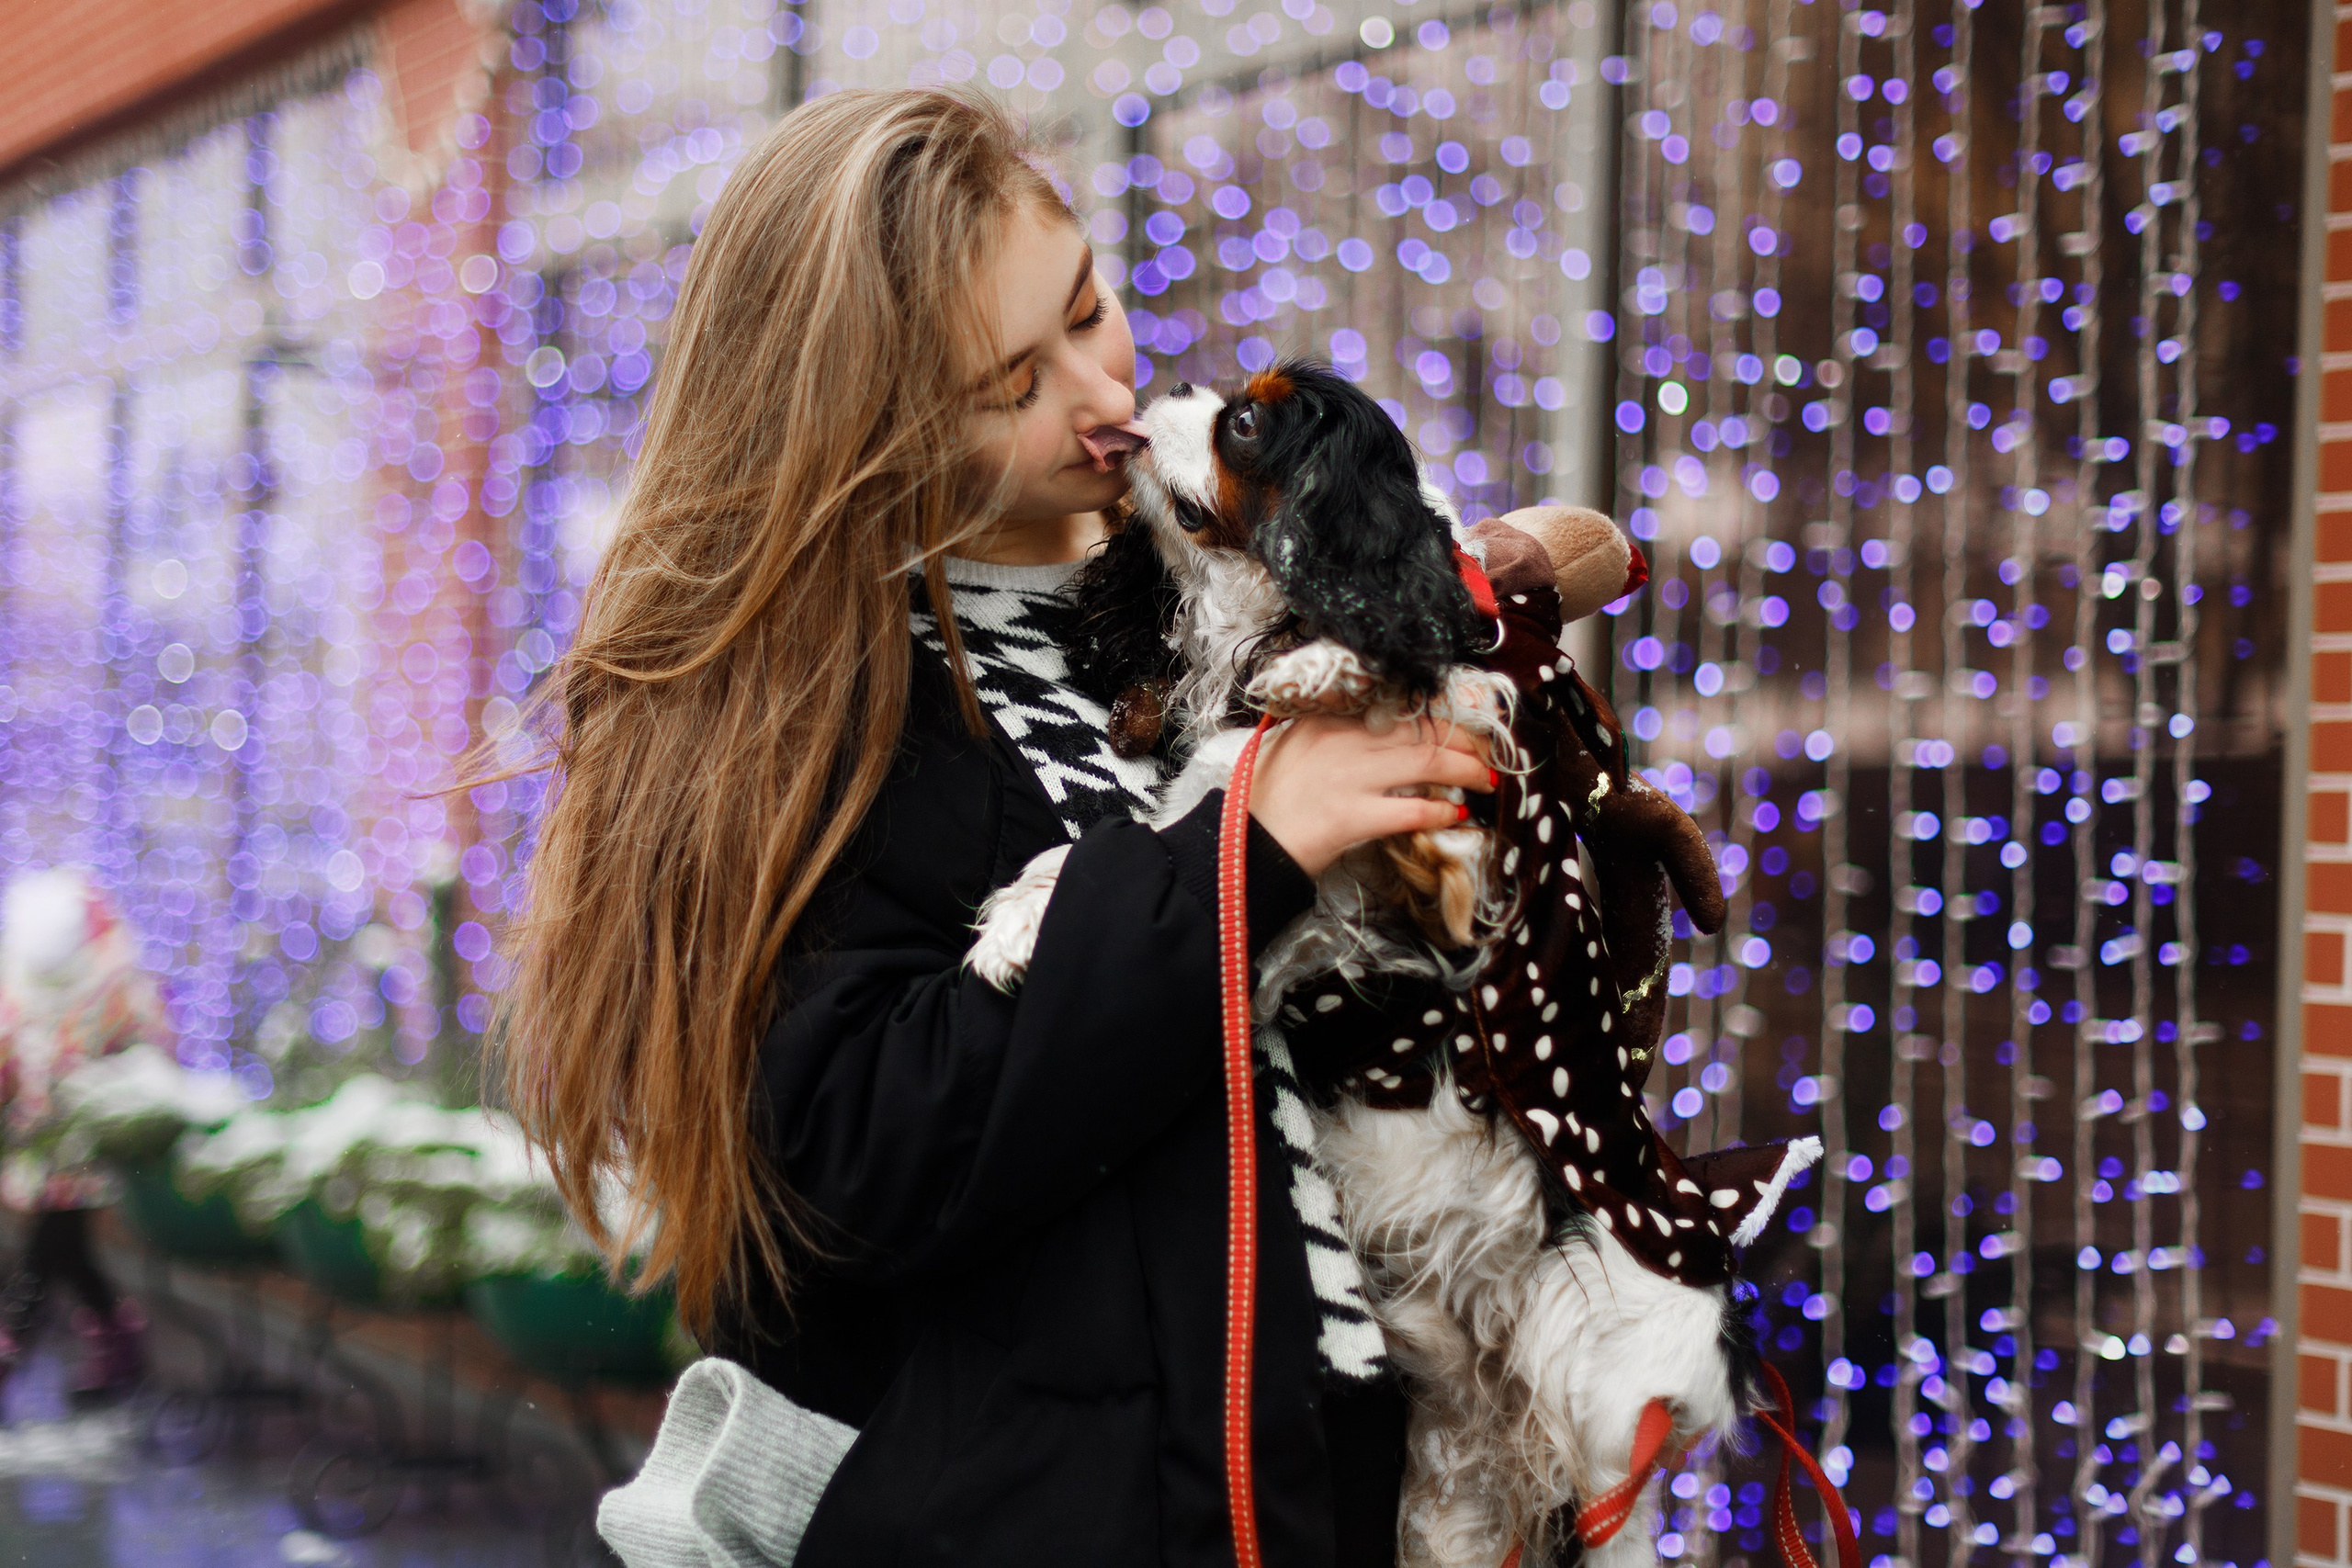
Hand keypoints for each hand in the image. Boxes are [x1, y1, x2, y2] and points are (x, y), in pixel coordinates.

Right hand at [1247, 713, 1493, 878]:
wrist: (1246, 842)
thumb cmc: (1269, 798)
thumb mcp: (1297, 746)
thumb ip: (1337, 732)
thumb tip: (1388, 734)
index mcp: (1328, 718)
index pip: (1399, 706)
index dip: (1440, 715)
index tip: (1463, 724)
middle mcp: (1342, 739)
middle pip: (1423, 730)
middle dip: (1465, 742)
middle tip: (1485, 755)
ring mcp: (1349, 777)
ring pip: (1428, 762)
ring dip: (1466, 772)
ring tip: (1485, 781)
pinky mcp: (1353, 816)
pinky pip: (1414, 808)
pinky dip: (1442, 811)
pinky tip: (1456, 815)